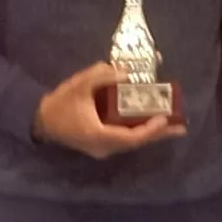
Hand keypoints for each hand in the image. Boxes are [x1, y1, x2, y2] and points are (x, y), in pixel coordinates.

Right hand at [33, 64, 183, 158]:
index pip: (131, 137)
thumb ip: (103, 75)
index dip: (150, 129)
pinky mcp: (101, 144)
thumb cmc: (60, 104)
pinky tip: (150, 124)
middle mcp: (104, 147)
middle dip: (159, 134)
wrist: (40, 120)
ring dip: (151, 134)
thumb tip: (126, 73)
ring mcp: (102, 148)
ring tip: (172, 126)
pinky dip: (139, 132)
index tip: (163, 118)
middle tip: (181, 127)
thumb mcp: (80, 85)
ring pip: (132, 142)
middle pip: (137, 143)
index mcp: (100, 135)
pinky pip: (125, 140)